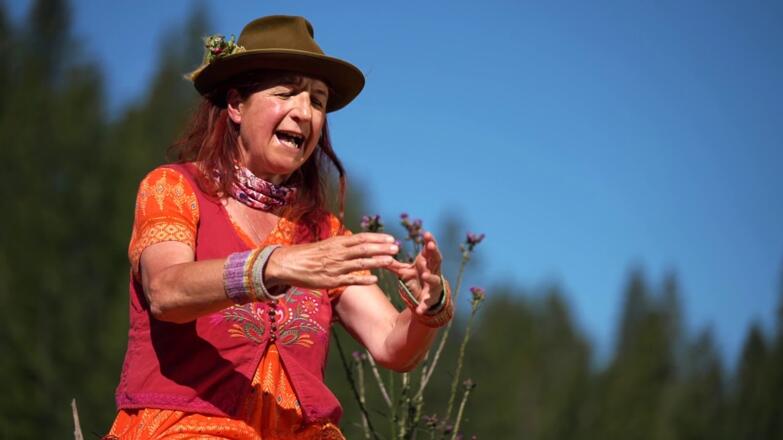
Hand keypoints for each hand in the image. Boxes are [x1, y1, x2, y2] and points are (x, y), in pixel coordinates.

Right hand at [265, 232, 398, 289]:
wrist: (288, 264)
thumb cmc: (309, 255)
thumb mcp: (327, 245)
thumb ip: (343, 245)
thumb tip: (359, 243)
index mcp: (338, 243)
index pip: (361, 238)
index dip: (377, 238)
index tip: (391, 238)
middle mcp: (338, 253)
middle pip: (364, 249)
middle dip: (381, 248)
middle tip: (396, 248)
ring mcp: (335, 267)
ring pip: (360, 264)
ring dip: (377, 262)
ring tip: (391, 261)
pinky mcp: (331, 281)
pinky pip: (350, 280)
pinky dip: (363, 280)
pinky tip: (375, 280)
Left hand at [387, 231, 443, 314]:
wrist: (424, 299)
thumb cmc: (416, 280)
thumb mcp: (403, 271)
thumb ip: (391, 263)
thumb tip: (376, 254)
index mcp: (426, 263)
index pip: (429, 249)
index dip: (429, 241)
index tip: (426, 233)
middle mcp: (433, 271)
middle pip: (436, 260)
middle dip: (434, 252)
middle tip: (430, 245)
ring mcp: (433, 285)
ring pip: (434, 279)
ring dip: (430, 277)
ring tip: (424, 275)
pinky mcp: (430, 299)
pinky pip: (428, 303)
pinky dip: (424, 306)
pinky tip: (419, 310)